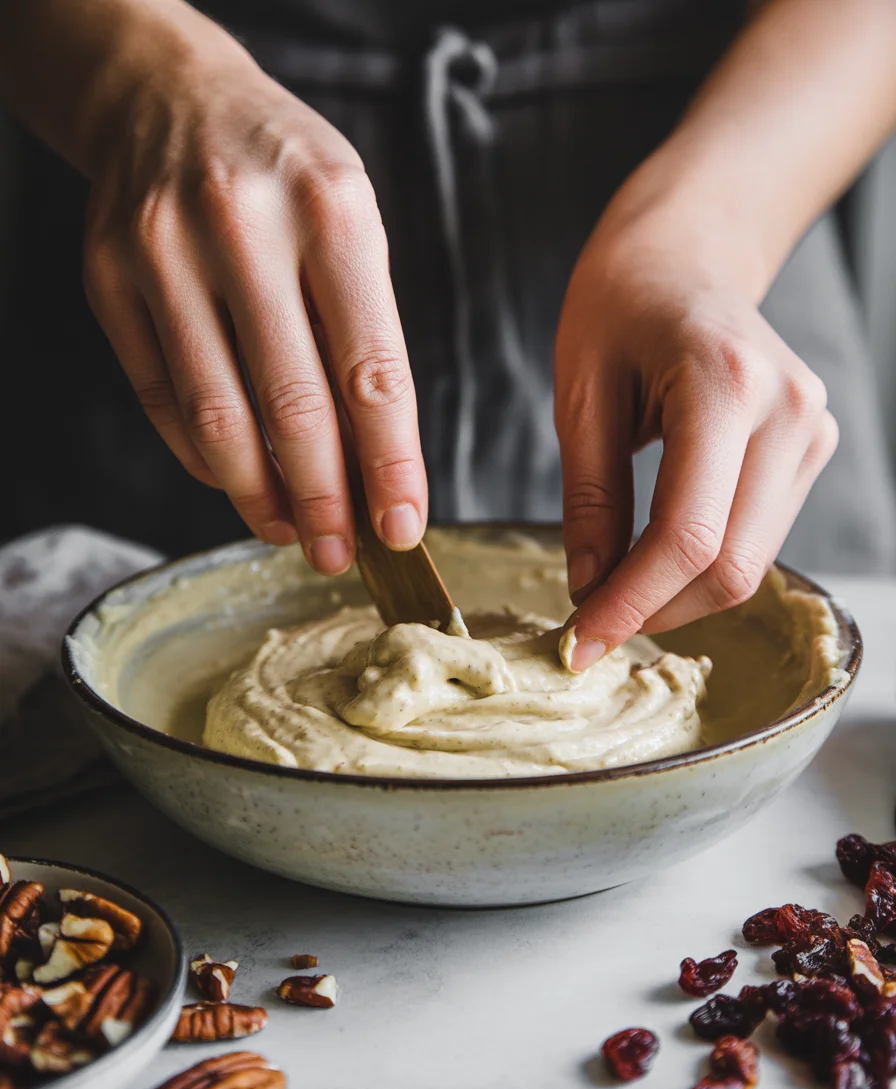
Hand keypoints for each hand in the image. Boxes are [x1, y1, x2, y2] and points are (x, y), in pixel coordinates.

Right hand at [82, 12, 425, 570]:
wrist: (167, 96)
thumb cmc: (284, 174)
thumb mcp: (351, 223)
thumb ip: (364, 334)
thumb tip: (373, 463)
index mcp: (331, 211)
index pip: (372, 370)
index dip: (390, 465)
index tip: (403, 527)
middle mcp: (244, 227)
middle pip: (293, 407)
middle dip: (325, 500)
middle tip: (341, 553)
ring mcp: (164, 252)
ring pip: (218, 418)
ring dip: (260, 496)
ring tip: (292, 531)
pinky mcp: (109, 278)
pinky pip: (163, 400)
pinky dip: (206, 459)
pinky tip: (239, 482)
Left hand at [554, 186, 837, 670]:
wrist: (685, 254)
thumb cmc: (619, 306)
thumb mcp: (580, 395)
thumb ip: (590, 499)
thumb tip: (590, 591)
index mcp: (724, 384)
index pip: (687, 535)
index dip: (631, 603)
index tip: (579, 642)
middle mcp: (787, 410)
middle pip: (731, 565)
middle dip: (655, 611)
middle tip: (588, 624)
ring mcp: (811, 429)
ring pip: (751, 562)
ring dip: (678, 595)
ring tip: (613, 589)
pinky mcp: (811, 446)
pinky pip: (758, 536)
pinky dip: (703, 565)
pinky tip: (653, 558)